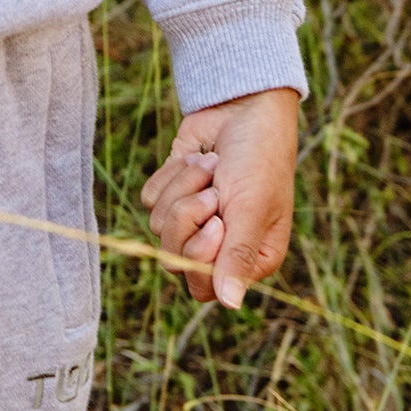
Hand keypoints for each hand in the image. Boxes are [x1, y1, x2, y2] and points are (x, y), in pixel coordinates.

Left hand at [141, 87, 298, 308]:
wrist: (244, 105)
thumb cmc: (259, 158)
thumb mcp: (252, 208)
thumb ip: (237, 256)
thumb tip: (230, 305)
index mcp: (248, 260)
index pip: (202, 286)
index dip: (200, 255)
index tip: (218, 221)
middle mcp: (219, 245)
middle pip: (173, 258)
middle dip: (188, 216)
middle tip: (214, 191)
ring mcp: (193, 218)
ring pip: (159, 225)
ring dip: (184, 187)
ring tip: (212, 166)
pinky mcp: (174, 191)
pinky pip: (151, 199)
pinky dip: (171, 174)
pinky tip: (198, 157)